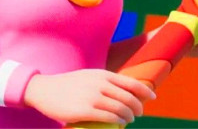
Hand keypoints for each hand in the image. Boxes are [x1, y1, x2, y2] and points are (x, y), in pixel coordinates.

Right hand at [23, 69, 155, 123]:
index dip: (145, 91)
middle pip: (128, 97)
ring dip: (129, 115)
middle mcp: (100, 84)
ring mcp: (92, 97)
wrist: (44, 89)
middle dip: (138, 107)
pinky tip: (120, 123)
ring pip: (120, 108)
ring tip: (130, 119)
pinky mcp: (84, 110)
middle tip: (139, 113)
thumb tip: (123, 91)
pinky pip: (108, 117)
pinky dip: (118, 120)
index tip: (152, 97)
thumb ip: (105, 82)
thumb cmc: (68, 85)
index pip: (131, 83)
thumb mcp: (89, 76)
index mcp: (103, 75)